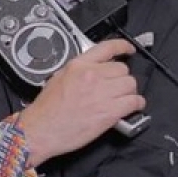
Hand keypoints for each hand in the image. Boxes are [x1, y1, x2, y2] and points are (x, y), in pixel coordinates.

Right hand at [21, 38, 145, 165]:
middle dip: (122, 78)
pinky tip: (131, 108)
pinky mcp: (110, 111)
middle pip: (123, 69)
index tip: (129, 49)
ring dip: (129, 92)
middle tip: (117, 88)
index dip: (123, 46)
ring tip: (123, 99)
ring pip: (131, 84)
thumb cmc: (46, 110)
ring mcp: (102, 93)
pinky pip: (134, 102)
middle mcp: (92, 76)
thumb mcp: (58, 78)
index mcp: (78, 66)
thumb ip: (78, 71)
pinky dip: (136, 105)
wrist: (41, 130)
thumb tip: (94, 71)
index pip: (107, 48)